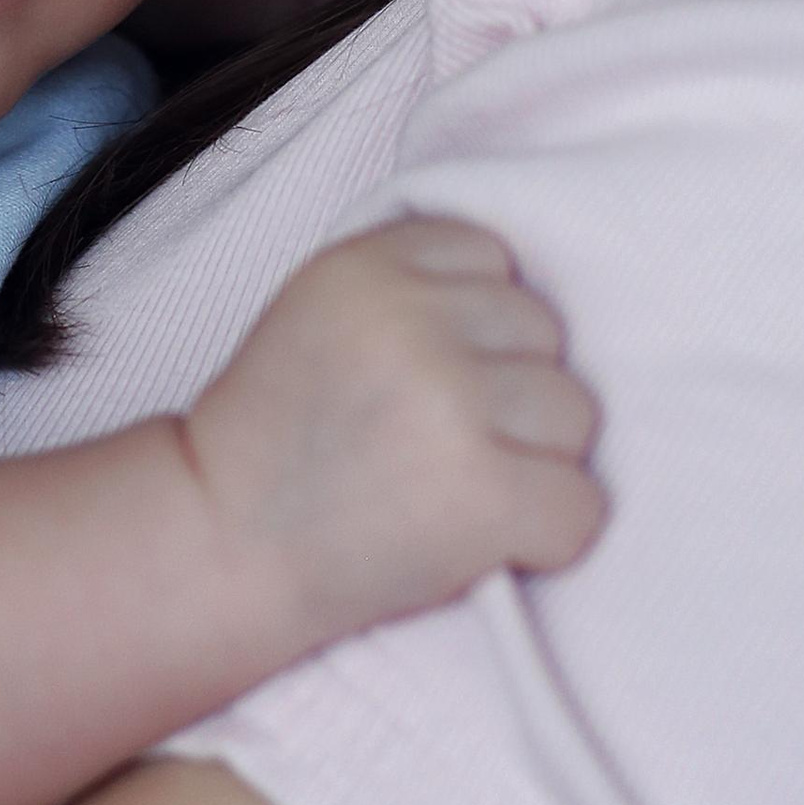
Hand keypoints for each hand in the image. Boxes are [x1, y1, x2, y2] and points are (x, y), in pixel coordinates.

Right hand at [183, 218, 604, 648]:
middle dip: (509, 393)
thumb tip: (530, 296)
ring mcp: (450, 404)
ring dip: (536, 461)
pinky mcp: (482, 493)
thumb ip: (409, 285)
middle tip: (439, 445)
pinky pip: (583, 505)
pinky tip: (489, 541)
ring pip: (575, 415)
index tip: (427, 380)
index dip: (474, 327)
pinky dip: (549, 535)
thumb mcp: (320, 310)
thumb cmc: (278, 437)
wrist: (220, 545)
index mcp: (369, 265)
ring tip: (458, 490)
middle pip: (545, 335)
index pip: (494, 259)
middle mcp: (413, 322)